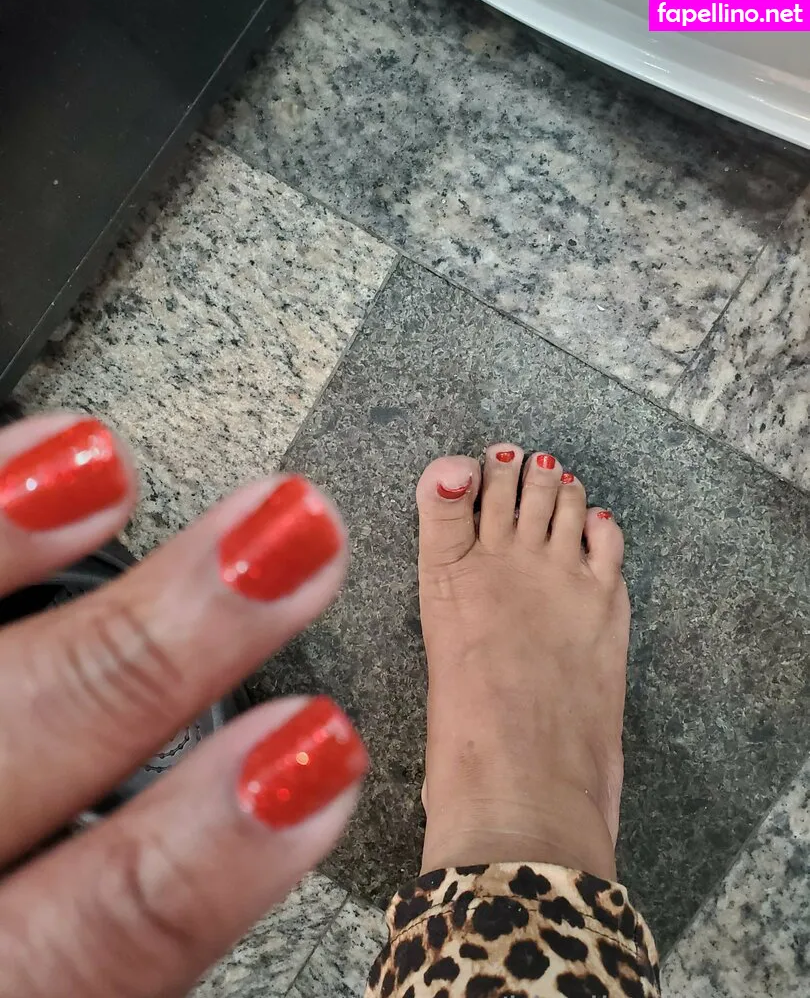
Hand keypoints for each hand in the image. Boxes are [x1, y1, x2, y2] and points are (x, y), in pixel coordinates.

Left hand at [0, 412, 364, 996]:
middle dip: (145, 657)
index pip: (84, 944)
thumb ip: (102, 952)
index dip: (204, 849)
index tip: (315, 748)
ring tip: (100, 469)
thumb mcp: (26, 990)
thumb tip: (245, 826)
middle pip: (1, 766)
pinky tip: (0, 469)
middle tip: (279, 551)